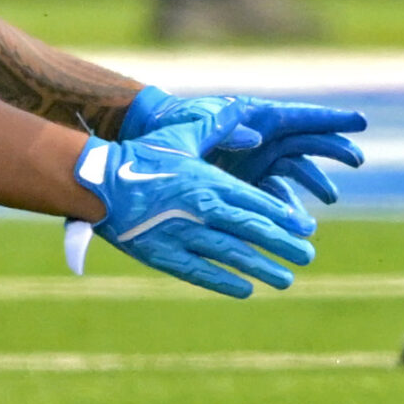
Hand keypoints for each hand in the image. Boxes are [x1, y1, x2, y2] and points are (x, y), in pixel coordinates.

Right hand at [71, 104, 317, 296]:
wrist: (96, 181)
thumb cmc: (142, 154)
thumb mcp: (183, 134)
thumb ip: (219, 126)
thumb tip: (247, 113)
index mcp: (209, 182)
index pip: (255, 202)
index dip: (283, 217)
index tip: (306, 228)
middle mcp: (200, 211)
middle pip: (251, 231)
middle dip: (282, 245)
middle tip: (307, 256)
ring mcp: (181, 236)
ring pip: (230, 255)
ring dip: (261, 268)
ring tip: (286, 279)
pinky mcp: (161, 255)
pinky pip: (198, 272)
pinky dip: (223, 282)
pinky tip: (245, 290)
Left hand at [120, 86, 368, 205]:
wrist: (148, 148)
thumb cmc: (173, 125)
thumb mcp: (194, 124)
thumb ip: (225, 129)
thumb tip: (255, 139)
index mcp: (258, 117)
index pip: (302, 117)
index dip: (332, 119)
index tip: (361, 121)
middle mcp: (264, 140)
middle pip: (308, 145)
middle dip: (333, 151)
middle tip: (357, 159)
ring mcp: (257, 164)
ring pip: (296, 174)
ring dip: (315, 185)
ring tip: (329, 199)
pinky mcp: (247, 187)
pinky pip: (274, 199)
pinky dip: (286, 210)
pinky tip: (297, 225)